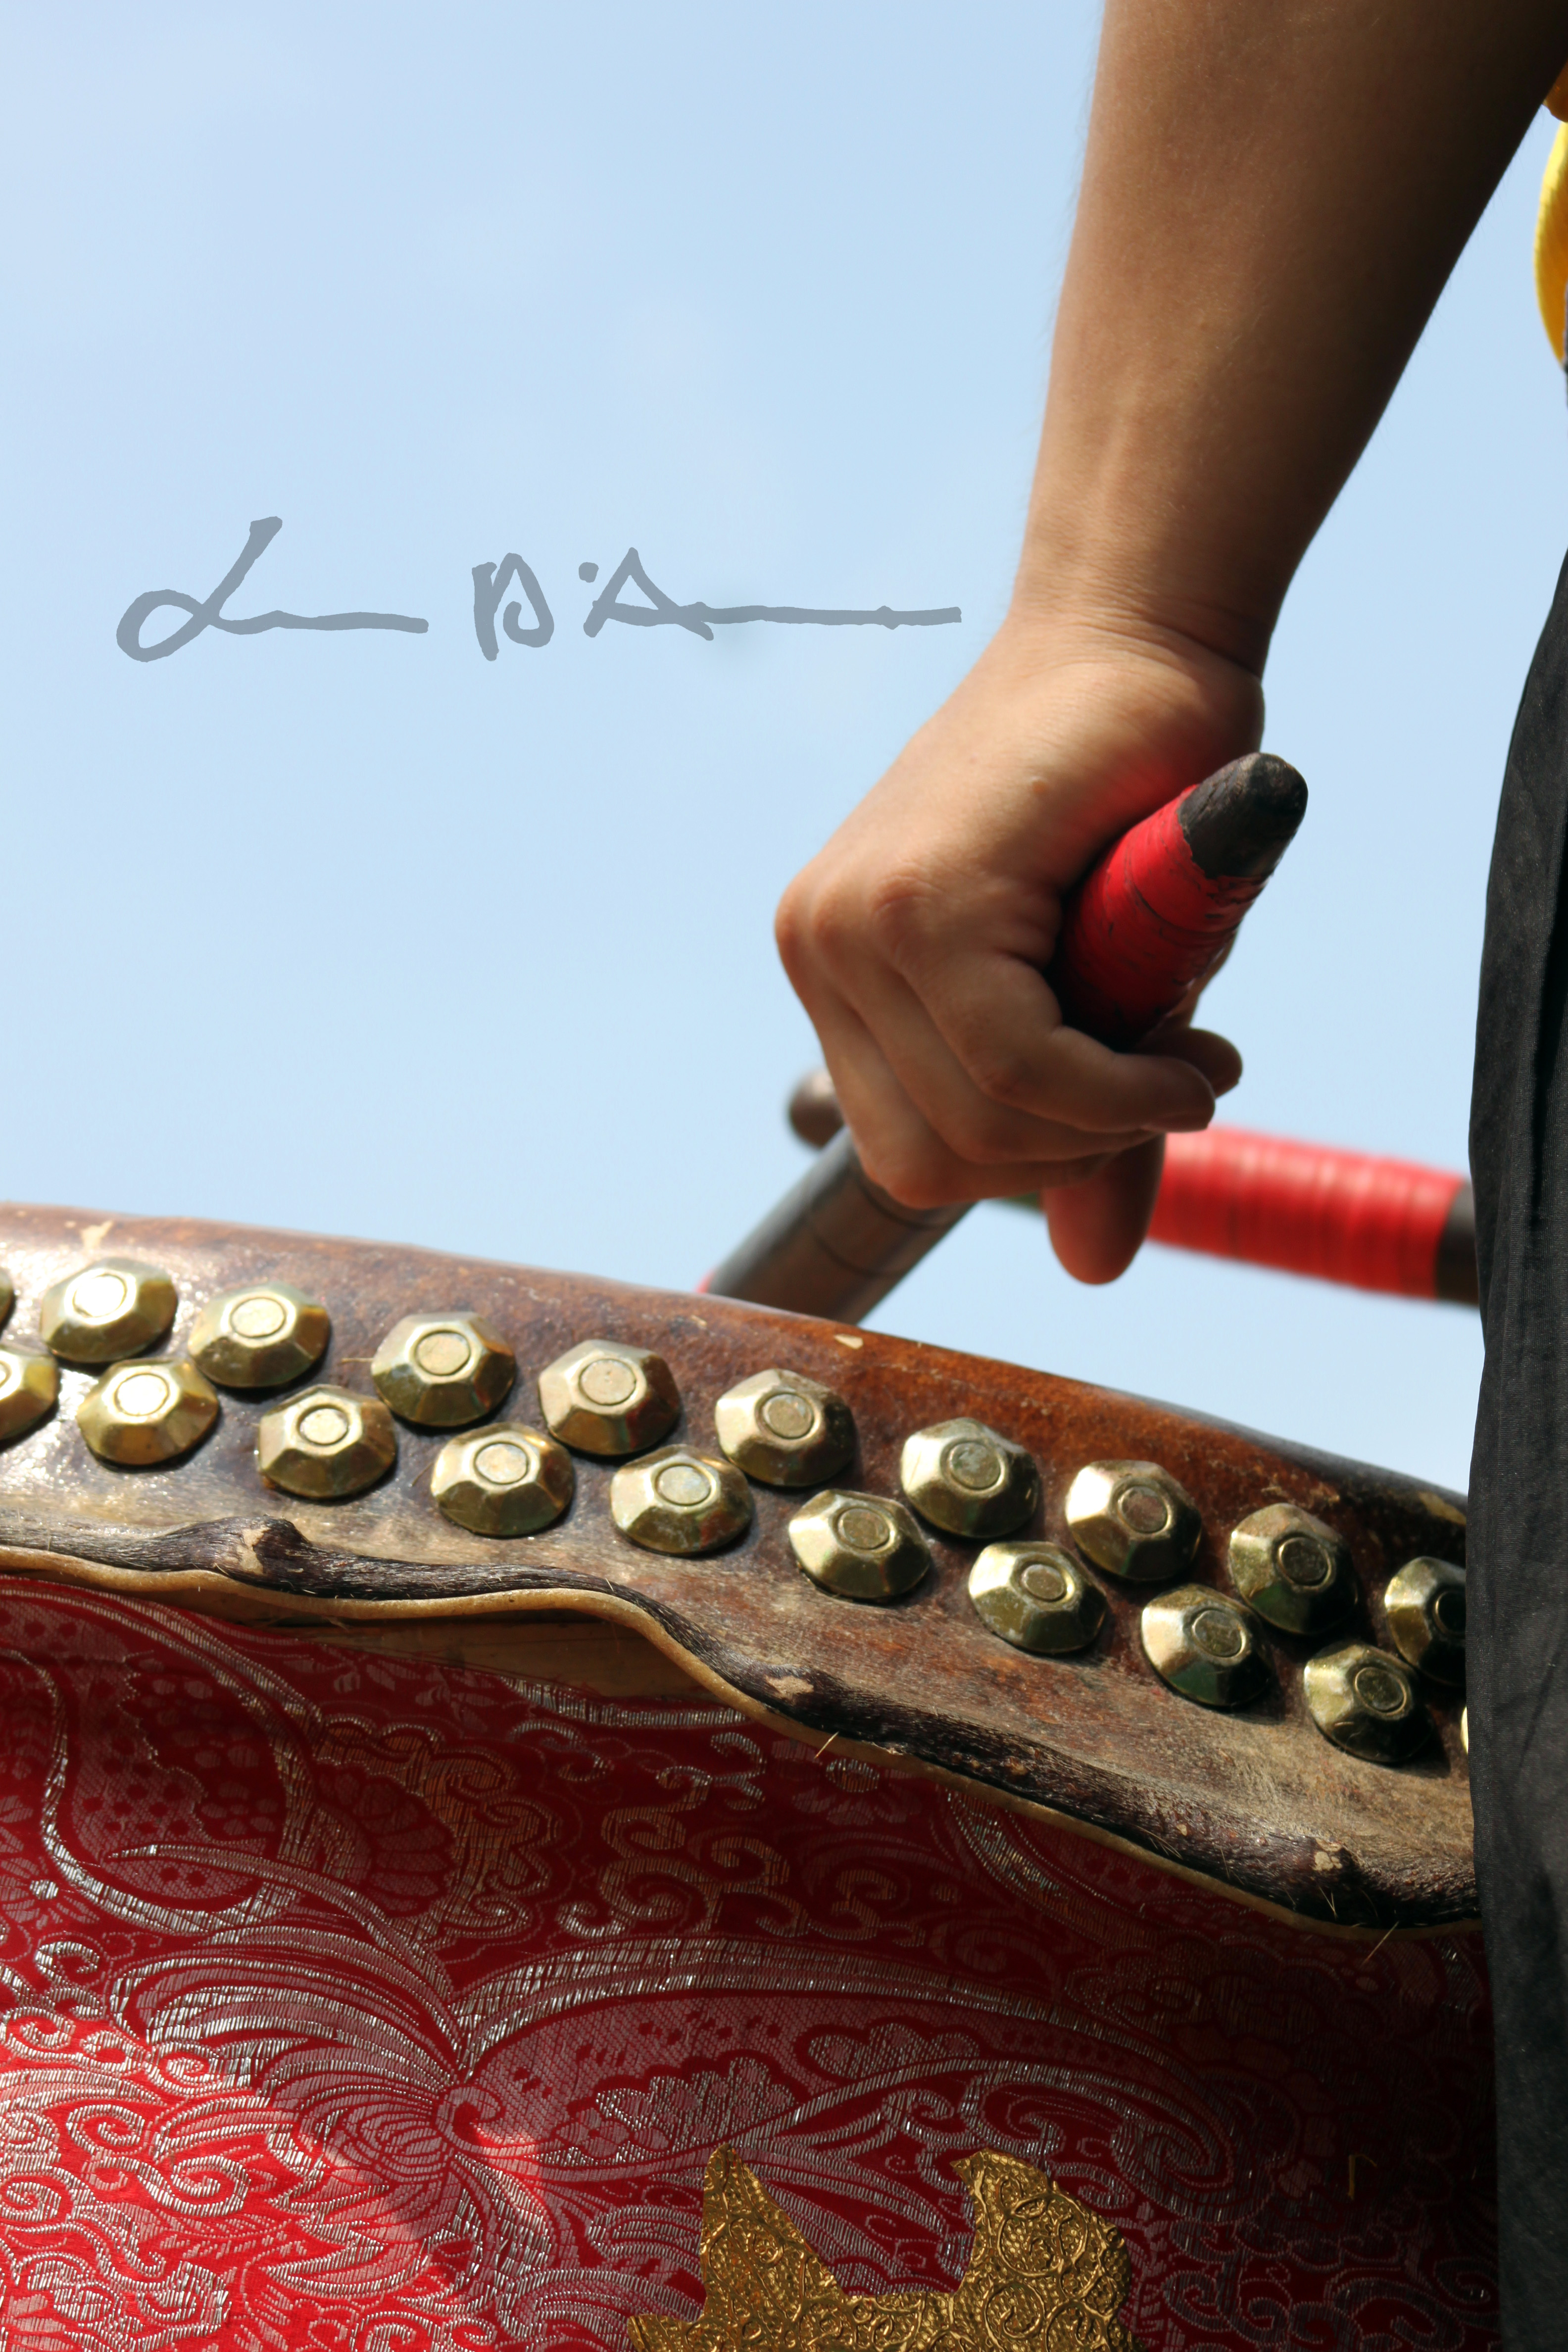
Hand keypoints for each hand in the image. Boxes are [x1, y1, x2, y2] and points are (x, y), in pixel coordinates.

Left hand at [774, 611, 1261, 1282]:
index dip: (1030, 1168)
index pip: (905, 1154)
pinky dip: (1115, 1088)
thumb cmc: (1129, 812)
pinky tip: (1182, 1062)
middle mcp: (823, 945)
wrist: (1140, 644)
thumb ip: (1082, 1128)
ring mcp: (852, 920)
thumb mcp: (1103, 998)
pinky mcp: (916, 896)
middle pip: (928, 1159)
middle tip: (1169, 1095)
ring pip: (974, 1119)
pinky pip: (1014, 1060)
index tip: (1140, 1118)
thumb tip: (1091, 1270)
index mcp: (838, 970)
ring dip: (1104, 1122)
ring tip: (1185, 1063)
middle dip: (1066, 1158)